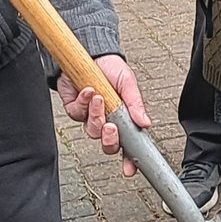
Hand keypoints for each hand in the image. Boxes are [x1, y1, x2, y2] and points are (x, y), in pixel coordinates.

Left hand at [58, 55, 151, 172]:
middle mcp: (107, 121)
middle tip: (111, 127)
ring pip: (92, 130)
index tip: (130, 169)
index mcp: (124, 119)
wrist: (91, 52)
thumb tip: (146, 123)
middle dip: (109, 139)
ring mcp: (90, 117)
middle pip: (108, 145)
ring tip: (99, 97)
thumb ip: (136, 104)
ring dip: (96, 115)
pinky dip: (83, 102)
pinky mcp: (75, 109)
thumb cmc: (112, 68)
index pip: (128, 145)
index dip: (130, 160)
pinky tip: (88, 90)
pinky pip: (77, 114)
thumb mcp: (128, 83)